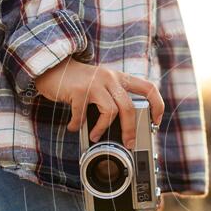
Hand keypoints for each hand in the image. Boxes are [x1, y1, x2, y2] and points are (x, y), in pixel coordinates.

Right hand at [35, 58, 163, 148]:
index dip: (157, 105)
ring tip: (94, 136)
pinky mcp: (79, 90)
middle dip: (130, 130)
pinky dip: (78, 125)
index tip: (156, 122)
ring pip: (111, 112)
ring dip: (102, 129)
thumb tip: (124, 127)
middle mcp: (110, 78)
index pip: (148, 88)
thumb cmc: (79, 81)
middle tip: (128, 143)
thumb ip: (113, 97)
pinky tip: (74, 126)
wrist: (53, 66)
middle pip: (129, 107)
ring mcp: (95, 83)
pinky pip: (83, 115)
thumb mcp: (102, 84)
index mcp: (120, 78)